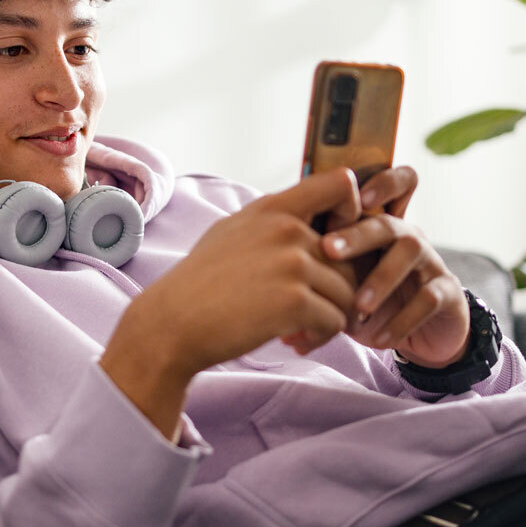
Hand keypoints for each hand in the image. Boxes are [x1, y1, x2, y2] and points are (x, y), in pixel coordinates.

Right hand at [107, 166, 362, 379]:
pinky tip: (295, 342)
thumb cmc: (199, 284)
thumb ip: (272, 222)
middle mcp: (287, 229)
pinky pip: (336, 321)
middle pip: (350, 258)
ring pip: (347, 293)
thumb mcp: (232, 232)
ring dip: (329, 318)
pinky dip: (320, 338)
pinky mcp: (295, 301)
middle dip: (334, 291)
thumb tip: (307, 221)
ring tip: (300, 331)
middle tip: (309, 313)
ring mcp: (293, 264)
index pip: (342, 184)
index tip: (336, 246)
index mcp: (273, 209)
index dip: (353, 212)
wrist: (172, 324)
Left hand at [283, 166, 468, 366]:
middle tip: (328, 251)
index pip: (389, 185)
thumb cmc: (370, 299)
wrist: (418, 332)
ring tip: (357, 306)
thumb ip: (317, 265)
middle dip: (358, 234)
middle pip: (389, 222)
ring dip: (381, 278)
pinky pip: (428, 297)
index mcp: (379, 226)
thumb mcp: (343, 280)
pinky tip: (377, 337)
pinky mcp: (446, 293)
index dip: (378, 182)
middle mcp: (407, 236)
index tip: (348, 198)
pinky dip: (401, 319)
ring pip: (412, 252)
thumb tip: (265, 267)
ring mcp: (430, 262)